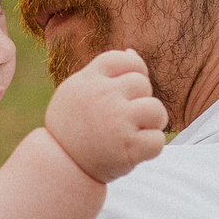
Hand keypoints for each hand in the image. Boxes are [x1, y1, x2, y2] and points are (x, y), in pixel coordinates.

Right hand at [42, 48, 167, 183]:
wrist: (60, 166)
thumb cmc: (72, 127)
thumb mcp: (77, 91)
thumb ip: (103, 72)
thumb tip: (132, 52)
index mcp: (88, 80)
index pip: (124, 59)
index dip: (132, 73)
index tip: (124, 93)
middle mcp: (102, 95)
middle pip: (143, 84)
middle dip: (141, 101)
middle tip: (125, 119)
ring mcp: (117, 120)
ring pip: (156, 110)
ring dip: (151, 124)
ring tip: (134, 134)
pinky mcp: (128, 146)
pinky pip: (158, 139)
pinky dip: (151, 147)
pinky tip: (134, 151)